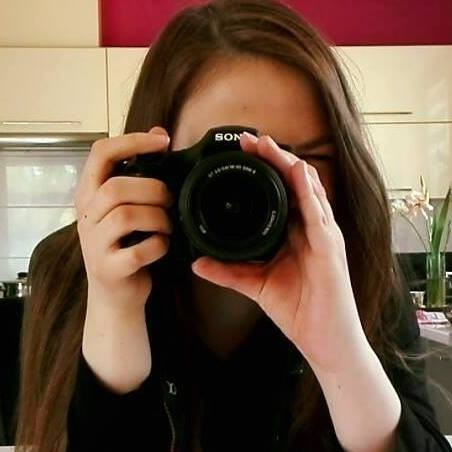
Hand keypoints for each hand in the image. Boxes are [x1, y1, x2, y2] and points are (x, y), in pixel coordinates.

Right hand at [75, 127, 172, 312]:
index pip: (100, 154)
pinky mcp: (109, 269)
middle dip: (153, 189)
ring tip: (167, 225)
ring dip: (158, 218)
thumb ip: (137, 173)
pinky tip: (162, 245)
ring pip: (127, 216)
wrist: (115, 296)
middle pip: (116, 187)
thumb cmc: (125, 245)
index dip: (132, 141)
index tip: (162, 141)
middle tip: (169, 200)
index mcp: (89, 195)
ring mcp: (94, 244)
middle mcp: (86, 216)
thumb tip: (158, 133)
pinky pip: (140, 250)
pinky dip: (160, 245)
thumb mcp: (126, 207)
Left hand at [191, 132, 368, 372]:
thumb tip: (197, 262)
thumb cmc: (298, 310)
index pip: (282, 192)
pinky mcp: (330, 249)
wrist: (323, 340)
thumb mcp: (255, 285)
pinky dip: (308, 192)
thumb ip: (228, 271)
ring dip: (288, 165)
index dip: (265, 170)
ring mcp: (324, 236)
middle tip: (250, 141)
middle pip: (295, 183)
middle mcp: (312, 229)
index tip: (242, 154)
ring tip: (268, 146)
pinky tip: (296, 173)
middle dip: (274, 158)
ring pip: (308, 190)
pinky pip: (319, 215)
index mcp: (297, 233)